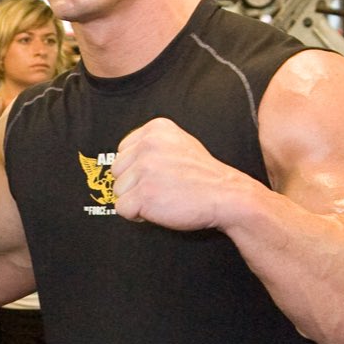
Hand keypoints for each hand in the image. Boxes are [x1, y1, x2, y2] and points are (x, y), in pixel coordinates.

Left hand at [112, 118, 241, 232]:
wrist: (226, 196)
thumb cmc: (204, 176)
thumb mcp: (180, 144)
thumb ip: (153, 145)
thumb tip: (126, 157)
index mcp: (156, 128)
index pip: (123, 151)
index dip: (136, 168)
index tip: (158, 174)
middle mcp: (148, 145)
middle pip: (116, 171)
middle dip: (134, 184)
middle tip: (161, 188)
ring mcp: (145, 169)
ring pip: (117, 191)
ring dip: (136, 200)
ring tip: (161, 197)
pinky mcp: (144, 194)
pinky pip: (122, 209)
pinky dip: (137, 215)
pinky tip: (158, 209)